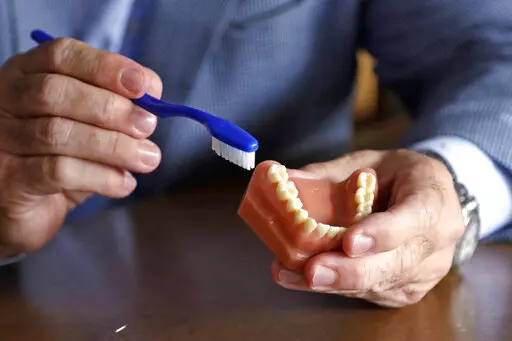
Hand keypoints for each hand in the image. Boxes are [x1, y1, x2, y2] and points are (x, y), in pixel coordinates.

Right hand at [0, 37, 162, 256]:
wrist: (29, 208)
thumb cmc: (65, 156)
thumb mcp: (91, 124)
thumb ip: (116, 105)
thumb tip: (152, 96)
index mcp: (28, 74)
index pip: (61, 55)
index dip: (106, 67)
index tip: (144, 86)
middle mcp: (6, 100)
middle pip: (55, 92)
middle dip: (111, 108)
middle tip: (148, 126)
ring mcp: (2, 139)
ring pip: (58, 133)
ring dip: (114, 146)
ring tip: (147, 159)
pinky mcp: (8, 179)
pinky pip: (57, 172)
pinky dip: (101, 177)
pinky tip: (124, 184)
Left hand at [271, 149, 465, 306]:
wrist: (427, 197)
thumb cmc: (396, 175)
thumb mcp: (367, 160)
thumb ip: (328, 173)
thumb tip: (281, 180)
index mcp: (433, 197)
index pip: (417, 217)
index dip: (383, 233)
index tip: (350, 242)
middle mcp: (437, 241)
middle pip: (397, 263)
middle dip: (351, 271)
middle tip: (313, 271)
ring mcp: (425, 271)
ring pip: (381, 284)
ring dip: (336, 283)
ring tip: (293, 274)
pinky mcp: (407, 289)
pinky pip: (373, 293)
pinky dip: (338, 288)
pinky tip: (306, 280)